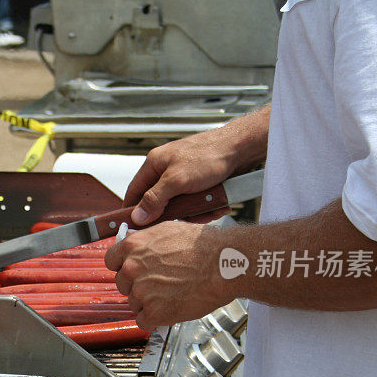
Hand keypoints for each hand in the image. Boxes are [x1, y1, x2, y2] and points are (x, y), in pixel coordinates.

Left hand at [104, 221, 232, 330]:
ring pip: (134, 303)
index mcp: (132, 246)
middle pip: (123, 284)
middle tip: (160, 284)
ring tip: (171, 295)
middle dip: (138, 285)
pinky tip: (169, 310)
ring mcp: (141, 291)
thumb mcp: (168, 229)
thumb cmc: (204, 246)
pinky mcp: (154, 312)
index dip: (123, 267)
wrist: (224, 264)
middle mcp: (132, 269)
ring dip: (148, 303)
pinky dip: (155, 320)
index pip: (111, 261)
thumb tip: (129, 237)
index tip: (133, 271)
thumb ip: (144, 238)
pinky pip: (144, 322)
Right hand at [124, 133, 238, 225]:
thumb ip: (155, 199)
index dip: (133, 210)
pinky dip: (206, 207)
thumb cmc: (210, 154)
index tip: (135, 227)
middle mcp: (167, 169)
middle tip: (183, 219)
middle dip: (174, 213)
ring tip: (208, 208)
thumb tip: (137, 216)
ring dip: (194, 211)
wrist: (242, 149)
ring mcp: (184, 176)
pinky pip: (196, 202)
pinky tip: (217, 205)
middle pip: (159, 201)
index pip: (134, 191)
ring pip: (180, 204)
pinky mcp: (199, 183)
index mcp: (155, 163)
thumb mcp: (177, 180)